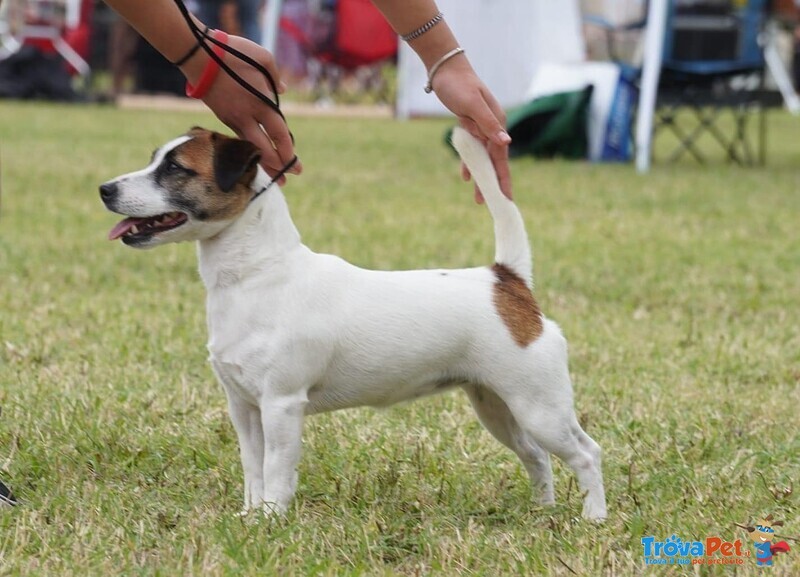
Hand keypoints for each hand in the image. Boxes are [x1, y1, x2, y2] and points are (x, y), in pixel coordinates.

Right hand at [182, 35, 301, 183]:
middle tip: (288, 179)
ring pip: (250, 147)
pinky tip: (255, 154)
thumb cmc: (234, 53)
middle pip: (263, 149)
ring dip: (262, 162)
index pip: (279, 133)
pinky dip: (248, 148)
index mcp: (262, 102)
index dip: (288, 151)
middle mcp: (247, 116)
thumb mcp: (263, 58)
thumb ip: (276, 78)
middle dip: (277, 166)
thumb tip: (282, 90)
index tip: (296, 165)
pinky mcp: (222, 116)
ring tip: (274, 175)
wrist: (199, 55)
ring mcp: (232, 118)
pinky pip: (240, 137)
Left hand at [431, 55, 511, 202]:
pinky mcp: (470, 126)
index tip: (507, 198)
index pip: (502, 158)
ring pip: (483, 159)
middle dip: (494, 185)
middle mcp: (492, 127)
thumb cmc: (459, 85)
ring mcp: (481, 127)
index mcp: (497, 124)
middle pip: (494, 162)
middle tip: (493, 206)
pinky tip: (465, 177)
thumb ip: (488, 125)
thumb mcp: (473, 105)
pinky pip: (472, 150)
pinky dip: (469, 164)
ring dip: (481, 178)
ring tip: (479, 199)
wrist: (446, 68)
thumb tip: (506, 144)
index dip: (504, 179)